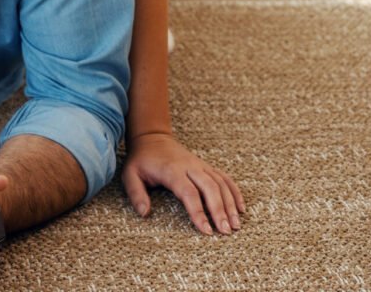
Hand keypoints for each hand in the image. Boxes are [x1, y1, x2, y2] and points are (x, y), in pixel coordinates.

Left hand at [123, 131, 244, 234]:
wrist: (152, 137)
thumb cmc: (141, 160)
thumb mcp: (130, 174)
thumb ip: (135, 193)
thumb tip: (144, 213)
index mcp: (171, 170)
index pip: (188, 192)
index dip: (198, 212)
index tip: (206, 230)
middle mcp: (189, 166)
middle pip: (210, 187)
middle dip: (220, 210)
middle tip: (226, 231)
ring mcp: (200, 165)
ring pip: (220, 183)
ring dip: (230, 204)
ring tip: (236, 225)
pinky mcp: (206, 166)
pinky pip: (224, 177)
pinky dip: (234, 191)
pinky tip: (241, 208)